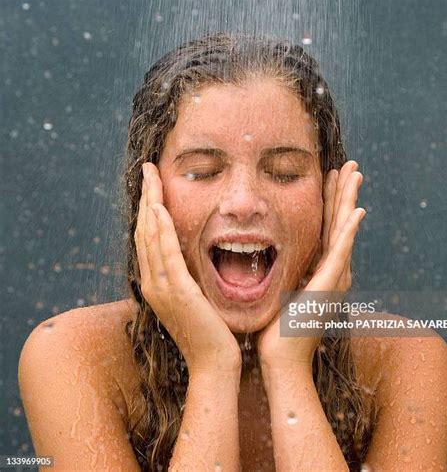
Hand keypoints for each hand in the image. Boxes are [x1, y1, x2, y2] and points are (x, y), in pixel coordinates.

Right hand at [135, 162, 241, 373]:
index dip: (148, 210)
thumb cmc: (210, 333)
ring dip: (150, 205)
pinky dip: (162, 230)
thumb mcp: (194, 300)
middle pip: (144, 231)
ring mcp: (162, 288)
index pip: (148, 238)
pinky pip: (166, 253)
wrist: (214, 364)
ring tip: (151, 178)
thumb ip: (187, 279)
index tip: (152, 185)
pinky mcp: (177, 291)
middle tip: (148, 170)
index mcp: (157, 284)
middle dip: (146, 198)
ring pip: (151, 237)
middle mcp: (153, 283)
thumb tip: (192, 260)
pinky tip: (160, 209)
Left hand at [257, 160, 365, 368]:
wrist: (280, 361)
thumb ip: (282, 273)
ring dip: (349, 202)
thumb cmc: (275, 329)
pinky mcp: (327, 288)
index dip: (330, 201)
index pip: (326, 228)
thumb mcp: (280, 292)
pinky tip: (358, 212)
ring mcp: (332, 279)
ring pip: (343, 231)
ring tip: (355, 175)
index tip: (330, 177)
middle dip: (343, 193)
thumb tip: (268, 257)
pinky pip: (340, 254)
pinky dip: (349, 233)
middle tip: (350, 166)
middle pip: (338, 224)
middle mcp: (331, 272)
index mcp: (318, 270)